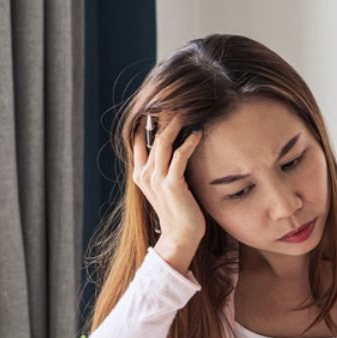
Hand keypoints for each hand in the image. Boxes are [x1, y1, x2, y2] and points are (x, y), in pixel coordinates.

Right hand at [130, 116, 204, 273]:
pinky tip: (198, 132)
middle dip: (165, 116)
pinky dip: (189, 141)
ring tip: (189, 110)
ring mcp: (156, 179)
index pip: (137, 139)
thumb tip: (177, 145)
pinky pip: (179, 155)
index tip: (162, 104)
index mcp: (139, 173)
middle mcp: (144, 174)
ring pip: (164, 142)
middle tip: (179, 100)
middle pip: (152, 136)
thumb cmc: (179, 210)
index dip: (148, 120)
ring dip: (177, 123)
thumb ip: (166, 167)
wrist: (180, 236)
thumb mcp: (167, 186)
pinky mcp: (172, 184)